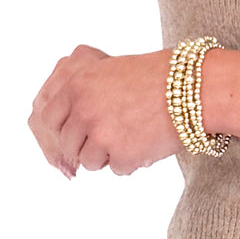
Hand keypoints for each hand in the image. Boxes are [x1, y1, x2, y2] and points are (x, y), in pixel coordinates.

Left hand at [28, 43, 184, 178]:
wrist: (192, 88)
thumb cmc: (153, 77)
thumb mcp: (106, 70)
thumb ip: (78, 91)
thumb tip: (52, 121)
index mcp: (76, 84)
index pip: (47, 119)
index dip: (62, 128)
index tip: (75, 131)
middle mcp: (83, 109)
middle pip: (67, 145)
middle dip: (86, 144)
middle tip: (111, 133)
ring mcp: (101, 134)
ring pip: (89, 162)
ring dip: (108, 155)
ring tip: (132, 133)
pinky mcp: (121, 155)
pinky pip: (116, 169)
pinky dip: (131, 160)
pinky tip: (147, 140)